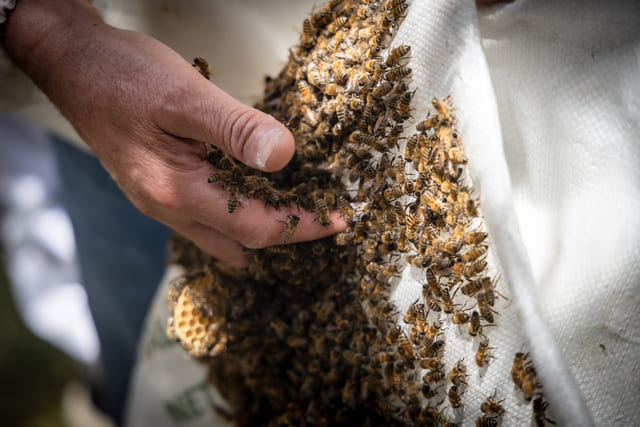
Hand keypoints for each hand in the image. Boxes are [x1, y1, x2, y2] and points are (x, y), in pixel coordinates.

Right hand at [2, 0, 345, 267]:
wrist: (73, 66)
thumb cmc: (121, 77)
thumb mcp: (184, 96)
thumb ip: (236, 128)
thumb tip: (284, 156)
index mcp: (177, 192)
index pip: (257, 227)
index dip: (304, 224)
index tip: (341, 217)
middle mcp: (168, 208)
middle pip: (242, 240)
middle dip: (287, 232)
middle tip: (324, 213)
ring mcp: (160, 201)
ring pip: (222, 236)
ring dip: (261, 228)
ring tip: (298, 208)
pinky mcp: (158, 188)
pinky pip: (206, 220)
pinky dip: (238, 215)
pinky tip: (252, 196)